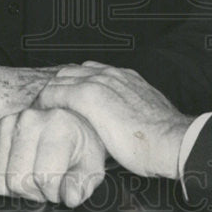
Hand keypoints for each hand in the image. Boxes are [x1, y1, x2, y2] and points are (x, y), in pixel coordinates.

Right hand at [0, 108, 105, 206]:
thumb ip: (81, 184)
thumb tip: (70, 196)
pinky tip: (20, 167)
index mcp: (58, 124)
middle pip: (17, 181)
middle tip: (47, 181)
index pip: (44, 178)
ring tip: (34, 174)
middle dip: (34, 192)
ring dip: (17, 186)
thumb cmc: (80, 151)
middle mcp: (29, 118)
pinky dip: (2, 177)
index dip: (54, 192)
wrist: (68, 128)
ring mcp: (7, 122)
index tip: (63, 185)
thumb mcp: (91, 169)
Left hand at [35, 61, 193, 179]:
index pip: (91, 72)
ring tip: (42, 111)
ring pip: (61, 78)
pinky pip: (56, 93)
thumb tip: (129, 128)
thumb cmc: (163, 138)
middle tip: (50, 107)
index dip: (76, 85)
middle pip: (72, 71)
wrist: (170, 140)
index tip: (68, 101)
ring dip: (50, 93)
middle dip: (59, 86)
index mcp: (127, 78)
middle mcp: (112, 74)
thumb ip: (133, 115)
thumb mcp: (147, 117)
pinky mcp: (89, 96)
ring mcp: (100, 82)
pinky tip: (41, 114)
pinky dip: (45, 102)